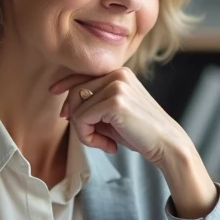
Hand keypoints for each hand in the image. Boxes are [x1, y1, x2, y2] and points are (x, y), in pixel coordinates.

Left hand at [52, 68, 218, 217]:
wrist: (167, 145)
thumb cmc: (139, 133)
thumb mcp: (113, 115)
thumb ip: (93, 106)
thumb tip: (66, 109)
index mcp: (119, 73)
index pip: (82, 75)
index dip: (65, 84)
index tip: (53, 91)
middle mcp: (117, 74)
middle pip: (75, 93)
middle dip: (78, 120)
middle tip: (96, 139)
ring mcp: (116, 85)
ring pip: (77, 108)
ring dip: (85, 132)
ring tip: (104, 143)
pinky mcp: (114, 101)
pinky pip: (82, 119)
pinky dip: (88, 137)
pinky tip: (108, 146)